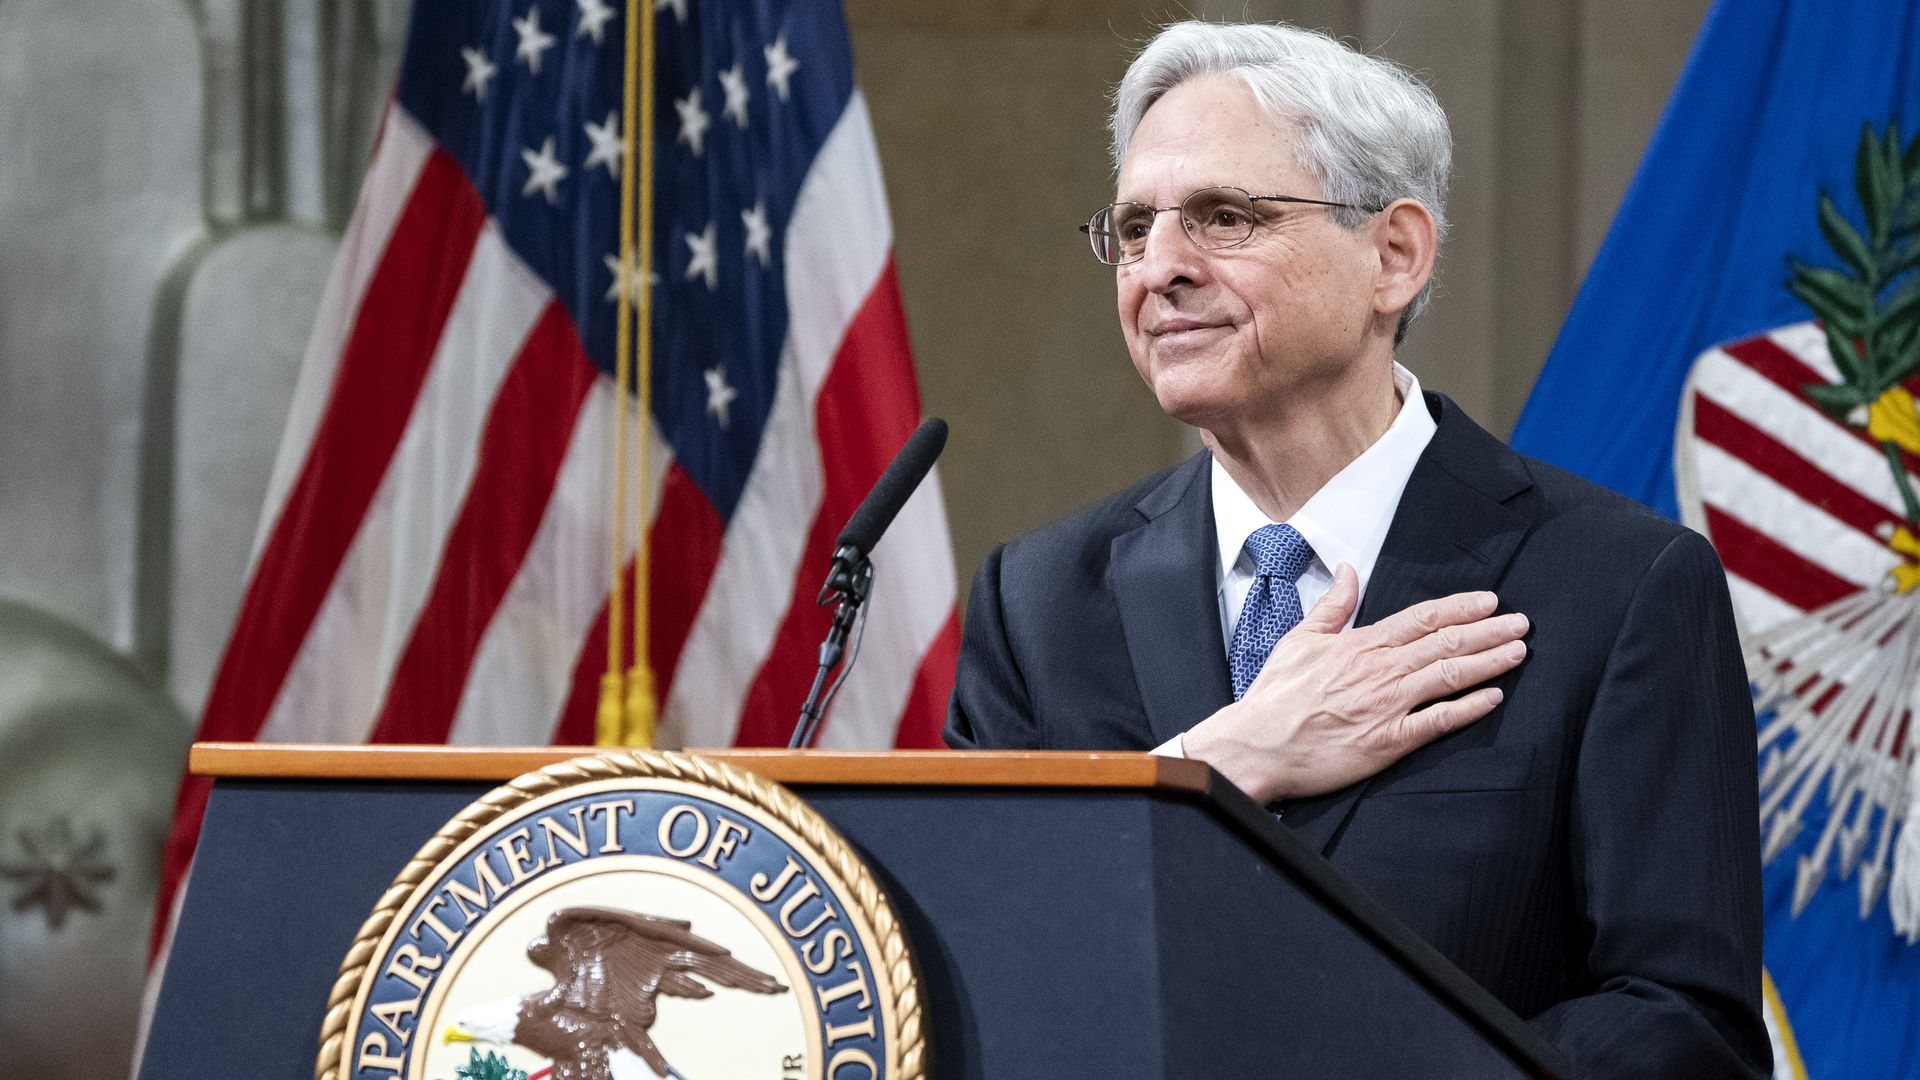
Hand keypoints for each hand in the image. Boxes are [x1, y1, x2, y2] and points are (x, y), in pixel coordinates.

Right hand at [1183, 564, 1528, 803]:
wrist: (1257, 744)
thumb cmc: (1275, 696)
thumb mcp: (1299, 639)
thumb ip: (1332, 605)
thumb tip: (1349, 570)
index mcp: (1362, 643)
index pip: (1422, 618)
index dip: (1461, 608)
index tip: (1490, 602)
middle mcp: (1381, 670)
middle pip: (1446, 643)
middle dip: (1489, 631)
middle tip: (1522, 623)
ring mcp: (1387, 705)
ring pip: (1449, 675)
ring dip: (1489, 661)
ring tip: (1518, 652)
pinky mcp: (1388, 741)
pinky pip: (1439, 721)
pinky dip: (1469, 707)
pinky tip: (1494, 697)